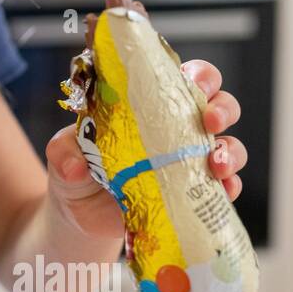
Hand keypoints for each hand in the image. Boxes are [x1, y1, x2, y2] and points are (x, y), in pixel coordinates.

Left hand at [43, 59, 246, 242]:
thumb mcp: (62, 155)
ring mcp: (189, 162)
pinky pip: (223, 188)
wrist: (80, 216)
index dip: (197, 74)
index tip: (193, 80)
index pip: (182, 78)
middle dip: (222, 108)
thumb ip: (64, 153)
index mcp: (150, 106)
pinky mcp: (194, 194)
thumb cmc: (77, 171)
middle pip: (218, 106)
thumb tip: (75, 166)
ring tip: (215, 164)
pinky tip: (222, 190)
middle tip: (210, 120)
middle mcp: (177, 129)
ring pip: (229, 146)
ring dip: (230, 152)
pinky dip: (229, 187)